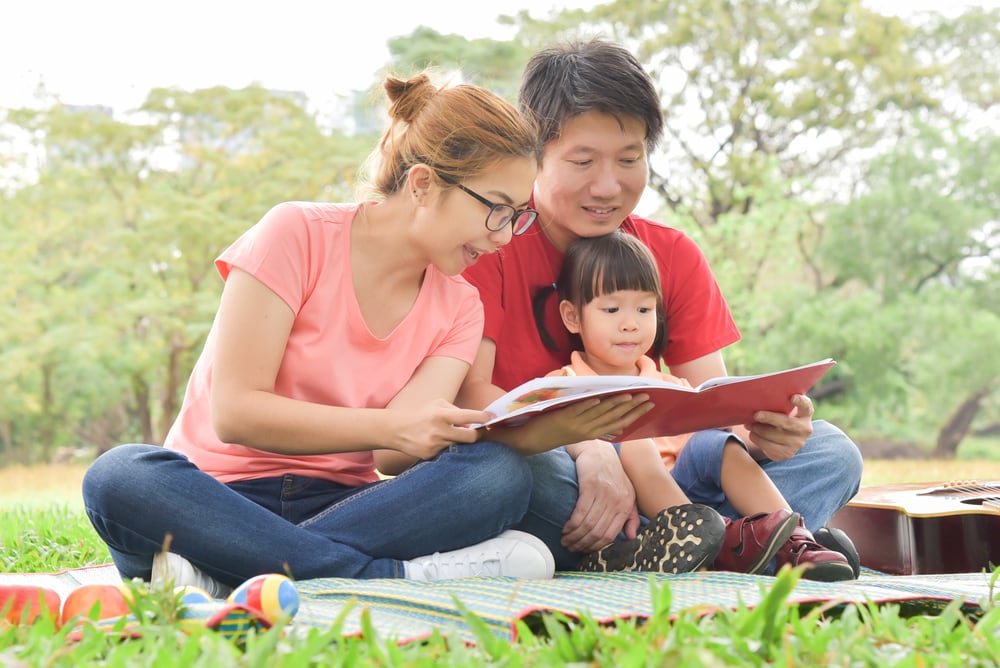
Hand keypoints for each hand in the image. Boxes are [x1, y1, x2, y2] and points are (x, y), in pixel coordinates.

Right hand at [387, 399, 487, 460]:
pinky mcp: (431, 456)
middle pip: (470, 438)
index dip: (481, 417)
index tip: (490, 417)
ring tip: (455, 435)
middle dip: (477, 435)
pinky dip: (449, 448)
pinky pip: (448, 453)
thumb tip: (473, 422)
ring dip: (461, 442)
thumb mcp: (437, 404)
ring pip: (460, 446)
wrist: (396, 430)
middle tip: (478, 432)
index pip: (467, 416)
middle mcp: (439, 431)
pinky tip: (442, 442)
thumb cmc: (421, 414)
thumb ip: (456, 410)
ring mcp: (435, 445)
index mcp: (440, 415)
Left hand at [529, 393, 653, 449]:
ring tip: (629, 395)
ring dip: (615, 404)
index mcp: (592, 433)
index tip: (649, 405)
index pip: (619, 424)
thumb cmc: (554, 432)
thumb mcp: (576, 428)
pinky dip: (588, 404)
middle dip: (633, 407)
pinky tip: (598, 398)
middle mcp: (587, 431)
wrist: (531, 441)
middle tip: (648, 396)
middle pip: (614, 418)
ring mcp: (576, 425)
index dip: (636, 415)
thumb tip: (603, 402)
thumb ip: (590, 417)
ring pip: (599, 413)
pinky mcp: (563, 418)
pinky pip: (578, 410)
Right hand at [560, 441, 639, 553]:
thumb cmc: (612, 473)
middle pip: (597, 532)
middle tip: (571, 548)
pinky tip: (566, 528)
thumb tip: (631, 537)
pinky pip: (580, 512)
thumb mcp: (627, 494)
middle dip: (582, 544)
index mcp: (626, 505)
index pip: (610, 535)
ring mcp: (604, 493)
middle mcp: (617, 500)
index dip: (595, 547)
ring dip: (574, 536)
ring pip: (588, 524)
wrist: (598, 449)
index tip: (584, 551)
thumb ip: (630, 516)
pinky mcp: (590, 485)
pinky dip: (572, 524)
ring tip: (565, 540)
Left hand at [744, 394, 813, 461]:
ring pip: (775, 436)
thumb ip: (777, 401)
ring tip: (748, 425)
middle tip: (756, 414)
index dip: (800, 401)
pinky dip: (758, 439)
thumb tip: (757, 395)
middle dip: (770, 418)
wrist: (783, 438)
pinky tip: (753, 434)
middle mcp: (805, 429)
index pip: (806, 406)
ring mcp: (797, 443)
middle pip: (787, 422)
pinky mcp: (787, 453)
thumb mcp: (782, 408)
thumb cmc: (779, 416)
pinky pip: (769, 447)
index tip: (792, 397)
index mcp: (805, 413)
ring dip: (759, 430)